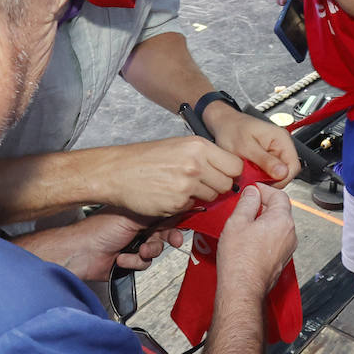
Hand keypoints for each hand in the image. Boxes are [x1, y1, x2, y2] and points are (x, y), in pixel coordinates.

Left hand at [12, 210, 183, 281]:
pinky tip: (121, 258)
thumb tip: (177, 206)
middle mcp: (138, 226)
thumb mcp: (133, 217)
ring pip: (157, 250)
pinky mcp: (130, 260)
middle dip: (167, 238)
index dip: (176, 219)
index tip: (183, 225)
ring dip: (149, 251)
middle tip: (173, 241)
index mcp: (139, 211)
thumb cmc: (99, 230)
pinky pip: (145, 263)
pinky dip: (134, 262)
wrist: (82, 254)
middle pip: (165, 232)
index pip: (165, 213)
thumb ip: (156, 213)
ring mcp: (135, 243)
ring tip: (138, 250)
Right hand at [98, 136, 243, 214]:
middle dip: (218, 186)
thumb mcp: (179, 145)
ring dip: (201, 196)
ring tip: (182, 187)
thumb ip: (205, 155)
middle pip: (227, 184)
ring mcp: (187, 185)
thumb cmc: (146, 158)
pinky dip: (185, 204)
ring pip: (212, 197)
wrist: (117, 171)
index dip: (231, 173)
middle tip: (201, 183)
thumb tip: (228, 167)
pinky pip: (193, 207)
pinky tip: (170, 194)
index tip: (225, 175)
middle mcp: (196, 164)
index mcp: (198, 146)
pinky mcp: (177, 203)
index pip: (236, 165)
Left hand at [201, 104, 299, 183]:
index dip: (281, 179)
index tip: (264, 182)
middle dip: (270, 179)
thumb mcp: (246, 147)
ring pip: (277, 174)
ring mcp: (275, 151)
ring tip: (250, 173)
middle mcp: (282, 145)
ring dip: (264, 178)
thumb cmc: (232, 129)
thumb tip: (282, 173)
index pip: (293, 167)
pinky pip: (269, 172)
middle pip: (286, 172)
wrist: (223, 124)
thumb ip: (265, 161)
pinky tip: (250, 171)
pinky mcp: (268, 157)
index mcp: (281, 139)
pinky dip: (260, 175)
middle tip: (253, 178)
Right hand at [216, 184, 297, 290]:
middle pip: (280, 210)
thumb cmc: (240, 260)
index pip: (279, 195)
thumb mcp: (237, 222)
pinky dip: (265, 235)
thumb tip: (252, 192)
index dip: (264, 189)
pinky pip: (276, 240)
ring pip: (278, 226)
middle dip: (263, 205)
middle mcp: (290, 234)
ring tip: (245, 224)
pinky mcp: (282, 260)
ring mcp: (288, 248)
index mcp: (282, 220)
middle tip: (246, 206)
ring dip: (264, 221)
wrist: (242, 288)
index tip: (252, 190)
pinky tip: (249, 240)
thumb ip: (247, 202)